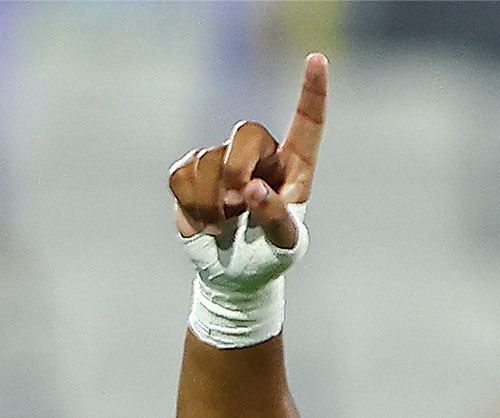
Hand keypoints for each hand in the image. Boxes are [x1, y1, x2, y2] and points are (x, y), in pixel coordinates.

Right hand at [168, 53, 326, 249]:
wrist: (234, 275)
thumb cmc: (270, 257)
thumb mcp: (284, 246)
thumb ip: (277, 218)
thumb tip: (253, 188)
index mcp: (295, 168)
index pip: (307, 122)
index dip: (312, 91)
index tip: (317, 59)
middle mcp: (261, 156)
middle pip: (246, 132)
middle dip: (237, 168)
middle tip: (237, 204)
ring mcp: (223, 160)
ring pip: (208, 160)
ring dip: (212, 203)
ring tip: (225, 228)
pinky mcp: (191, 172)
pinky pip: (181, 175)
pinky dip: (191, 207)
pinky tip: (205, 225)